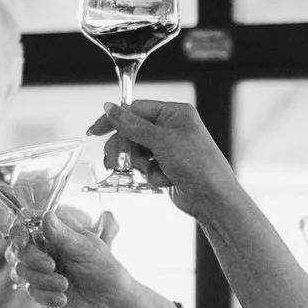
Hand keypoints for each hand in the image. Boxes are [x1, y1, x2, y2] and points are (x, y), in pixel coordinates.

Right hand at [5, 206, 144, 307]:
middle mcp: (45, 248)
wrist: (112, 305)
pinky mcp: (41, 289)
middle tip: (51, 266)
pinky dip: (46, 295)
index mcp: (56, 232)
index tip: (22, 240)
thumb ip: (62, 233)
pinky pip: (30, 290)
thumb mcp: (86, 248)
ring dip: (42, 279)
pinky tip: (63, 298)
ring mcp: (41, 270)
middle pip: (18, 248)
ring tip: (64, 284)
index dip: (16, 230)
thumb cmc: (105, 271)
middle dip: (31, 258)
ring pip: (21, 270)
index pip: (25, 223)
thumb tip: (45, 215)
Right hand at [90, 100, 234, 209]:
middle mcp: (171, 128)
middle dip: (126, 148)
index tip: (96, 131)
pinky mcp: (166, 166)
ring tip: (148, 171)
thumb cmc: (198, 165)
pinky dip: (150, 175)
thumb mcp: (161, 140)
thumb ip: (132, 125)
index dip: (114, 120)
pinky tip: (164, 180)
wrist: (212, 198)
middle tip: (117, 161)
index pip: (135, 109)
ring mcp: (169, 148)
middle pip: (132, 132)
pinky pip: (145, 167)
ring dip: (139, 164)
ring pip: (136, 151)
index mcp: (174, 113)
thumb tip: (110, 109)